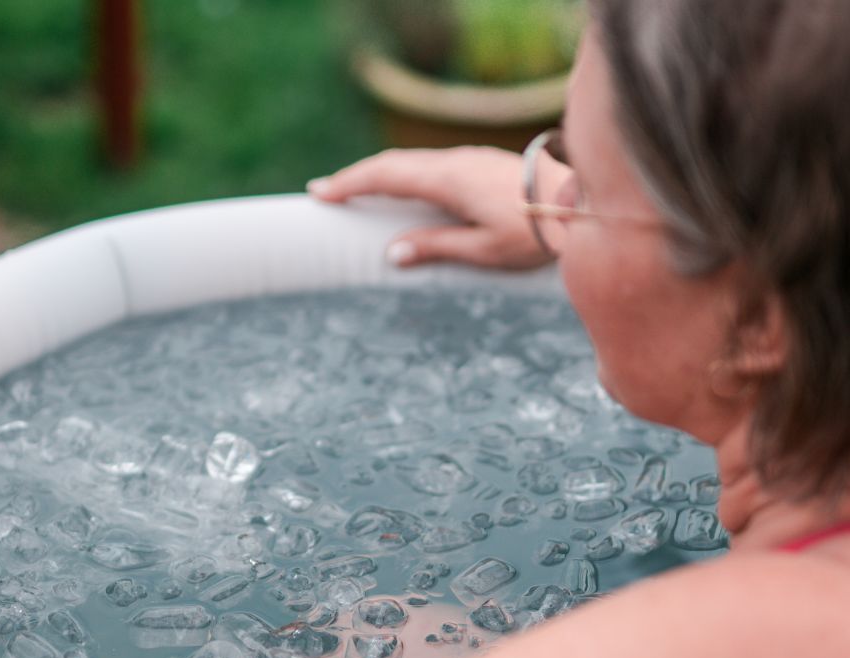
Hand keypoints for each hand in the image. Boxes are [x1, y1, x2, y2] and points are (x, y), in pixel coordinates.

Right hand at [307, 146, 554, 270]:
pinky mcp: (481, 165)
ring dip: (381, 175)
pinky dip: (405, 176)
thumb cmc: (536, 232)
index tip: (320, 193)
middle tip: (326, 191)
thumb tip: (393, 253)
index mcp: (448, 181)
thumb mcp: (483, 250)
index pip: (386, 176)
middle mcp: (455, 162)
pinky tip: (403, 191)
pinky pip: (431, 166)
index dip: (350, 184)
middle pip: (394, 164)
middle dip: (357, 177)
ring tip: (356, 191)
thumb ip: (436, 248)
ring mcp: (469, 160)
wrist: (582, 205)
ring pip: (413, 162)